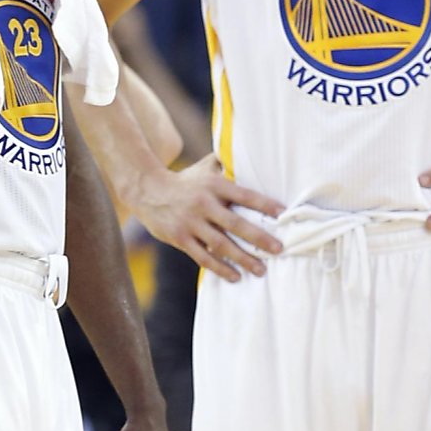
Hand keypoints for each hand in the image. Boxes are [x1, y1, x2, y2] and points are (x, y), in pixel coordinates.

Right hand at [136, 154, 284, 280]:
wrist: (147, 190)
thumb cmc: (185, 182)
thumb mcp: (204, 169)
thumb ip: (225, 164)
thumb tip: (250, 154)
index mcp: (214, 186)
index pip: (244, 195)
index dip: (264, 204)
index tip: (283, 214)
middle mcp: (203, 203)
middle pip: (235, 223)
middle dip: (259, 238)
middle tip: (279, 249)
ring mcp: (191, 223)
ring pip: (221, 244)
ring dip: (243, 259)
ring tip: (261, 270)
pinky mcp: (180, 238)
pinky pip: (203, 257)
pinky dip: (220, 268)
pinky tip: (235, 276)